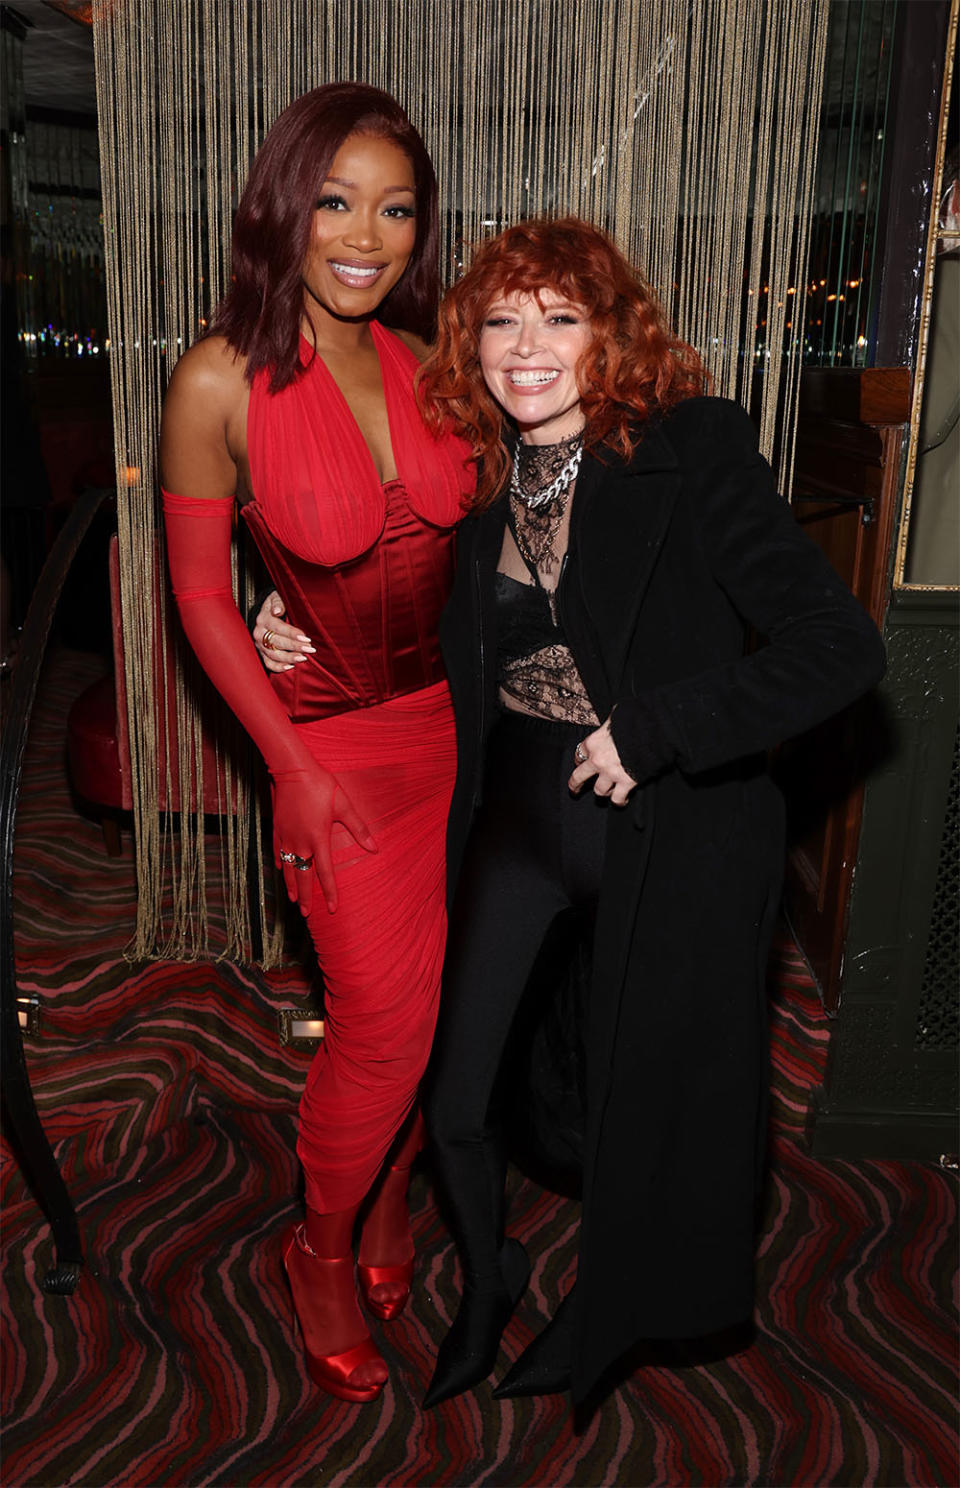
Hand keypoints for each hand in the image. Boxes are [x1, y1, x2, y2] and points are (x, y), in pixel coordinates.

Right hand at [253, 592, 314, 672]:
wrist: (268, 611)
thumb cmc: (276, 603)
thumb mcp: (276, 597)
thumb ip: (278, 602)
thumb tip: (277, 611)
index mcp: (263, 619)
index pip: (278, 627)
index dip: (292, 633)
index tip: (306, 638)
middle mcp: (259, 632)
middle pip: (277, 642)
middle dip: (294, 646)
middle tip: (310, 649)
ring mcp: (259, 644)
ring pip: (273, 654)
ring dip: (289, 658)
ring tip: (303, 658)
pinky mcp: (261, 653)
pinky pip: (268, 663)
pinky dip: (278, 667)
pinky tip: (290, 666)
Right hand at [271, 764, 376, 915]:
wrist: (292, 770)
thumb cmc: (321, 785)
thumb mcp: (344, 806)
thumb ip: (359, 828)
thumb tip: (375, 848)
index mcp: (319, 839)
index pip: (325, 874)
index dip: (329, 893)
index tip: (332, 909)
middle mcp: (301, 843)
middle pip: (302, 877)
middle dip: (304, 897)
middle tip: (305, 914)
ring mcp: (286, 836)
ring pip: (288, 867)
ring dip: (291, 885)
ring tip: (293, 899)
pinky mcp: (277, 827)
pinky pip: (278, 851)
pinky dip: (281, 863)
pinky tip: (281, 869)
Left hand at [568, 718, 637, 805]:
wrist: (652, 732)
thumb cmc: (635, 721)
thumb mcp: (617, 715)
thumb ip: (611, 720)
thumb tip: (616, 715)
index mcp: (594, 742)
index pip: (579, 753)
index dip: (579, 758)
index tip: (580, 761)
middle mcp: (598, 760)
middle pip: (579, 776)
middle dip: (575, 784)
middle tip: (574, 789)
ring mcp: (611, 773)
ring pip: (599, 790)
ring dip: (603, 791)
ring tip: (607, 792)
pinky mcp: (625, 782)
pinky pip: (617, 798)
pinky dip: (619, 801)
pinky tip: (622, 800)